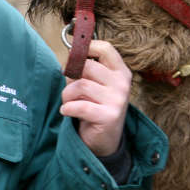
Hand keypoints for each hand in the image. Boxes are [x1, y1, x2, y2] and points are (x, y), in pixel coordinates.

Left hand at [60, 40, 131, 155]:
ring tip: (68, 102)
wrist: (105, 141)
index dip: (85, 48)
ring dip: (67, 95)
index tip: (72, 57)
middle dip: (70, 75)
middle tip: (68, 86)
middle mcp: (122, 84)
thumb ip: (84, 70)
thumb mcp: (94, 85)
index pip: (105, 48)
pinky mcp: (109, 116)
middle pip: (87, 66)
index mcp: (120, 72)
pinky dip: (67, 108)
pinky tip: (66, 111)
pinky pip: (79, 106)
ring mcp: (117, 100)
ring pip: (80, 85)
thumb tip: (68, 58)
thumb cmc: (96, 107)